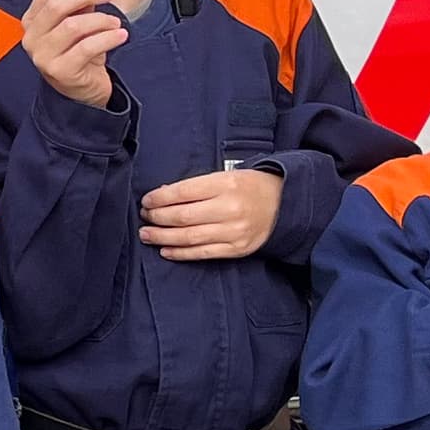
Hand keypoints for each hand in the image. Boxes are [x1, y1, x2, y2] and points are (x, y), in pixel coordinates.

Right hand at [19, 0, 129, 109]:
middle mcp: (32, 40)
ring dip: (100, 19)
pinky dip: (108, 37)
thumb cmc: (78, 55)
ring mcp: (44, 57)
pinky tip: (120, 35)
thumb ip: (79, 3)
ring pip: (72, 26)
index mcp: (32, 23)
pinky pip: (87, 47)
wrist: (82, 89)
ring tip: (114, 23)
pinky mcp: (61, 71)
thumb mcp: (77, 22)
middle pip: (57, 6)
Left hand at [140, 165, 280, 262]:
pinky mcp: (237, 249)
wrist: (285, 205)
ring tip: (147, 235)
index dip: (160, 198)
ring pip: (189, 237)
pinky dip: (181, 253)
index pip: (183, 192)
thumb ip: (197, 186)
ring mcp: (234, 231)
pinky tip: (166, 250)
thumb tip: (163, 195)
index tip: (146, 201)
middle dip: (157, 218)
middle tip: (145, 217)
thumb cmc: (250, 187)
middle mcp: (229, 208)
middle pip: (182, 216)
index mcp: (226, 184)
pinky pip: (203, 253)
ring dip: (162, 237)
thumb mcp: (226, 176)